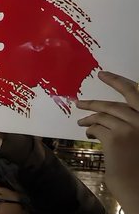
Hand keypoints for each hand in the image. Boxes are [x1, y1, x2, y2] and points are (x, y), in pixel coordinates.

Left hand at [76, 70, 138, 212]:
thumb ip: (133, 123)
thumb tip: (112, 113)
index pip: (136, 94)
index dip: (119, 82)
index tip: (104, 74)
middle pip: (115, 104)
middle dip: (95, 101)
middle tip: (80, 101)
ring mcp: (131, 129)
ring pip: (104, 116)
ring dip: (89, 117)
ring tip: (80, 120)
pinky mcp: (116, 139)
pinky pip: (97, 127)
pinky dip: (90, 129)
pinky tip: (88, 133)